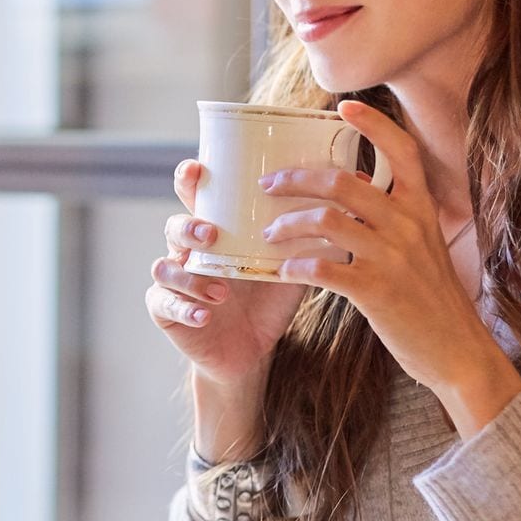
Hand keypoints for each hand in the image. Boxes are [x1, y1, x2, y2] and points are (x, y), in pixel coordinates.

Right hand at [145, 160, 306, 394]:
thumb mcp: (291, 262)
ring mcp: (176, 281)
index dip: (189, 180)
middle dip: (188, 226)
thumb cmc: (268, 298)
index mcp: (215, 230)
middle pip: (174, 226)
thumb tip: (355, 181)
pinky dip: (186, 310)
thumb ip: (313, 228)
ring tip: (220, 287)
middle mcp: (190, 251)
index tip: (199, 169)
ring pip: (165, 267)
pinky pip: (166, 305)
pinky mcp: (167, 313)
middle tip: (211, 233)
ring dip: (190, 275)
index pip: (195, 196)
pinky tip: (205, 316)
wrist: (250, 351)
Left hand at [259, 100, 520, 435]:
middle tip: (268, 185)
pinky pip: (325, 268)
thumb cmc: (435, 299)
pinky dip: (298, 266)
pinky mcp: (377, 292)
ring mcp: (393, 258)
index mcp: (423, 209)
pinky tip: (284, 270)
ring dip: (288, 223)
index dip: (374, 125)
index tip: (344, 107)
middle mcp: (409, 225)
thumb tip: (352, 184)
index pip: (403, 151)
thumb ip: (394, 216)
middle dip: (297, 178)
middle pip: (343, 182)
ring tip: (269, 233)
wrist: (459, 351)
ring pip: (327, 220)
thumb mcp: (425, 246)